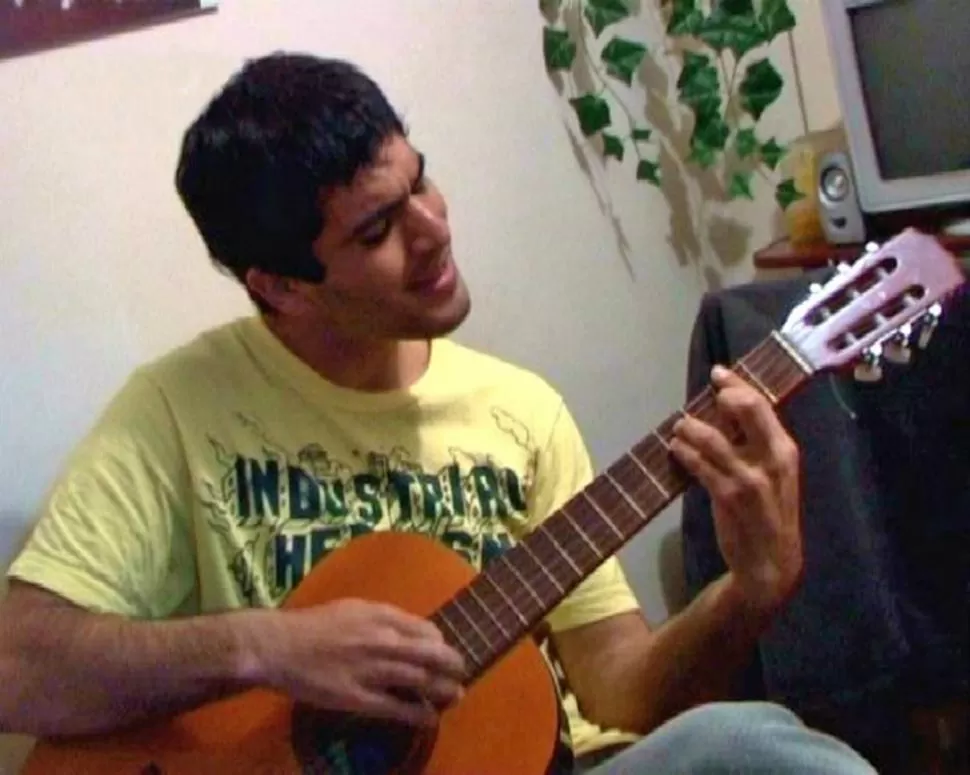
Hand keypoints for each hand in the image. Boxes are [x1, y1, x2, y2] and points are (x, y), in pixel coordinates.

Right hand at [247, 599, 465, 726]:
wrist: (280, 646)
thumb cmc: (314, 624)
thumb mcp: (353, 608)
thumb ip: (381, 618)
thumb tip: (406, 630)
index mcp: (381, 616)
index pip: (426, 630)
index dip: (440, 643)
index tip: (443, 652)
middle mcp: (383, 641)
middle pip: (432, 654)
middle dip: (453, 665)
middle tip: (462, 672)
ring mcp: (372, 670)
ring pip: (421, 681)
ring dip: (444, 690)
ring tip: (456, 695)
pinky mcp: (359, 698)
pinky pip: (397, 708)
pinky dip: (419, 714)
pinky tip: (430, 718)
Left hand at [671, 365, 802, 611]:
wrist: (771, 561)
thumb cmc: (770, 512)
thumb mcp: (775, 475)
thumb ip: (757, 444)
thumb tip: (728, 410)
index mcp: (785, 450)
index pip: (763, 405)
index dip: (738, 385)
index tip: (718, 373)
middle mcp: (772, 459)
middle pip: (746, 410)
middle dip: (722, 396)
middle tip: (703, 393)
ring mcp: (750, 478)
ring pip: (714, 438)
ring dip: (690, 427)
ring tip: (678, 426)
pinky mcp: (728, 496)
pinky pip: (700, 466)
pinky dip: (684, 453)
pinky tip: (675, 449)